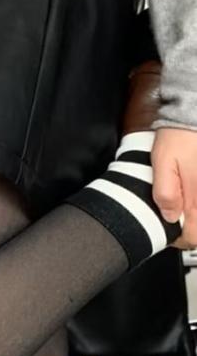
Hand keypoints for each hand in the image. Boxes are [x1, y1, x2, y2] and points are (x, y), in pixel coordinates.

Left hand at [152, 128, 196, 249]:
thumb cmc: (179, 136)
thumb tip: (170, 217)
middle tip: (176, 223)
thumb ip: (166, 193)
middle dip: (190, 231)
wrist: (195, 114)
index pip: (193, 236)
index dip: (180, 241)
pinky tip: (191, 195)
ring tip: (181, 209)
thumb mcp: (163, 164)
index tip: (170, 235)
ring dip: (195, 218)